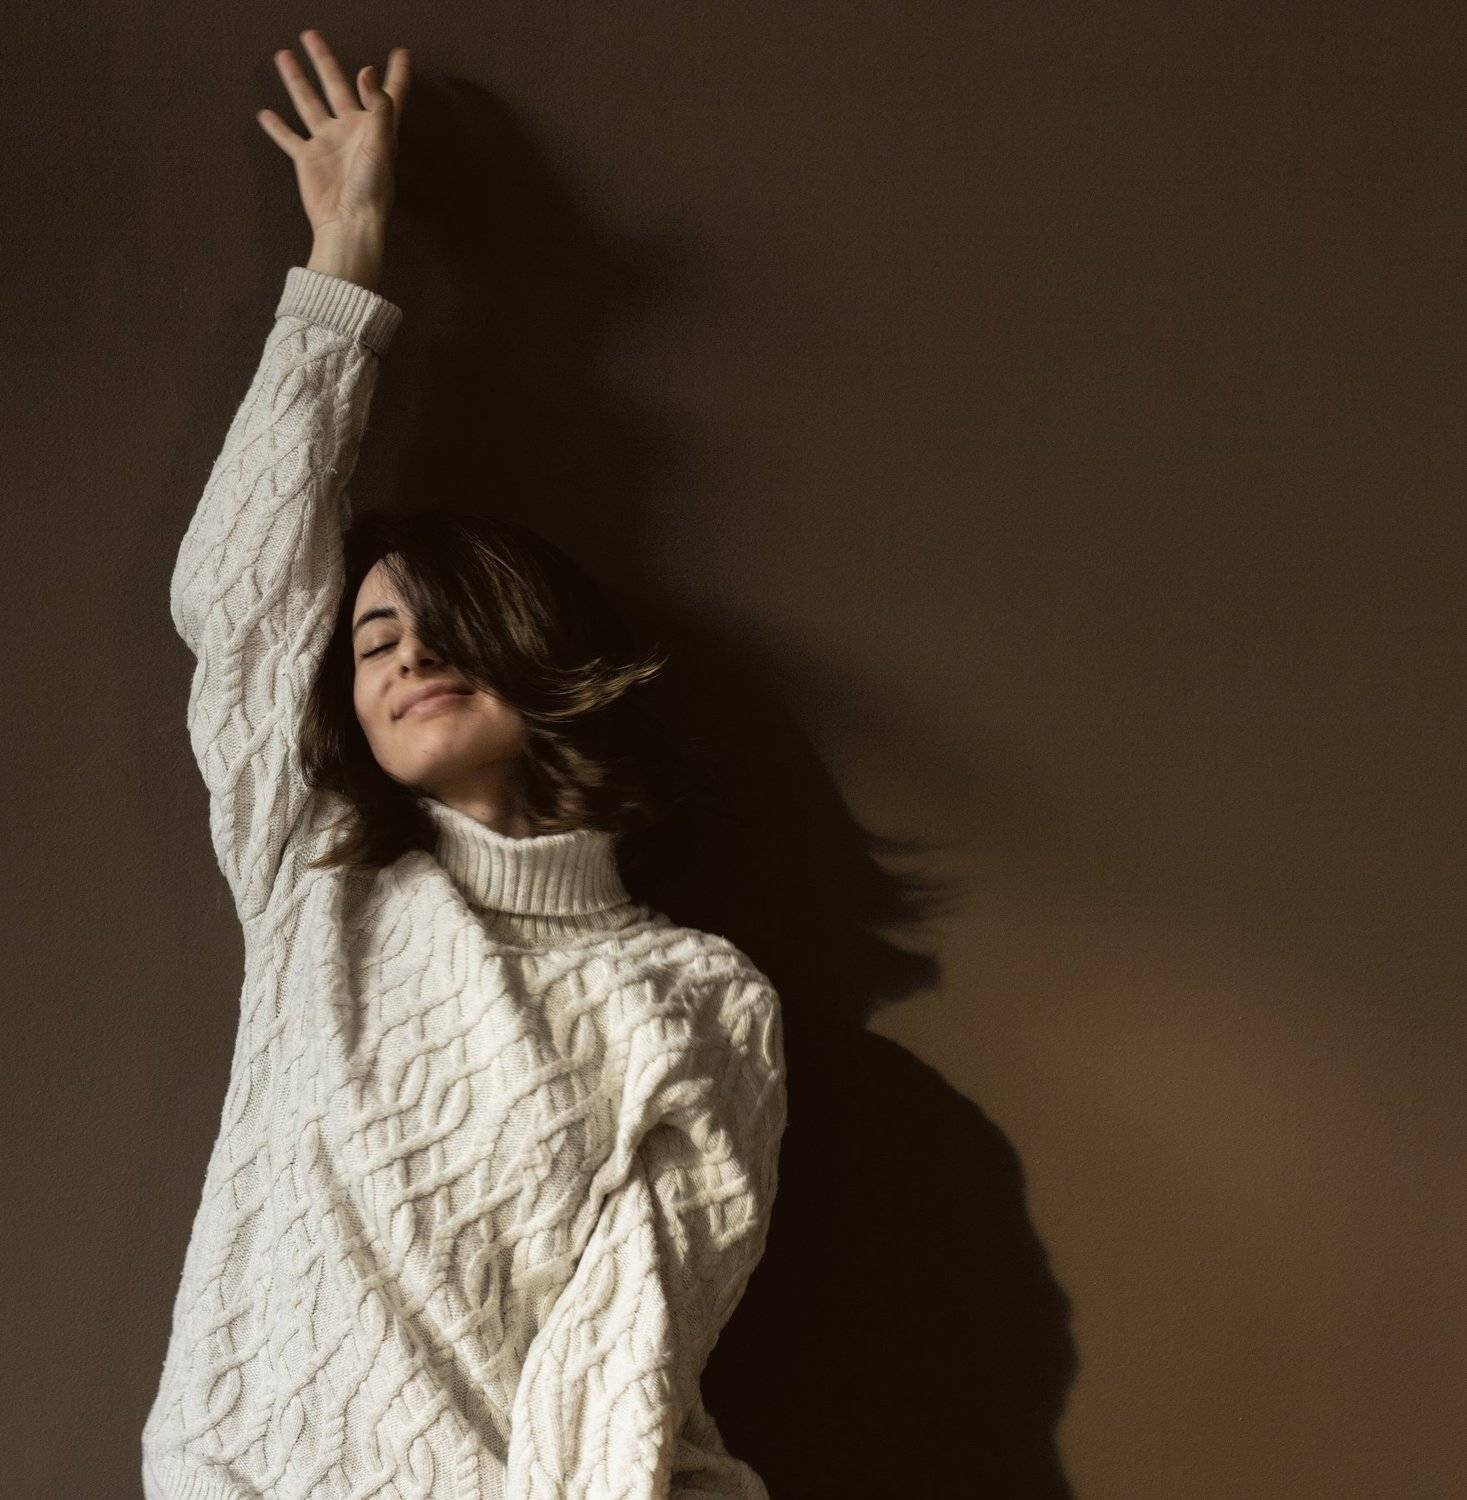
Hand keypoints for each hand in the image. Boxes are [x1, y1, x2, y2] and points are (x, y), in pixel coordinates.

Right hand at [257, 30, 410, 238]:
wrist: (349, 221)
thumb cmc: (372, 188)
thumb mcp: (381, 143)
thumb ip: (378, 105)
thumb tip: (365, 71)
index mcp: (375, 127)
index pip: (390, 94)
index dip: (397, 74)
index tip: (402, 53)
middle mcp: (350, 130)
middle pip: (336, 85)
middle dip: (324, 60)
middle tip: (312, 35)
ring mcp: (327, 143)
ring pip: (308, 102)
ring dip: (296, 80)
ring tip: (284, 55)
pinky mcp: (308, 159)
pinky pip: (289, 138)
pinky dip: (277, 127)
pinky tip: (265, 114)